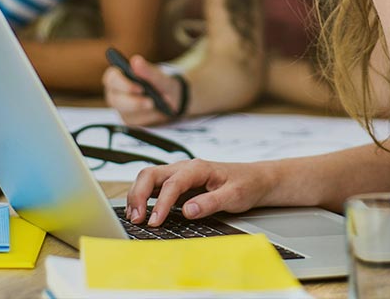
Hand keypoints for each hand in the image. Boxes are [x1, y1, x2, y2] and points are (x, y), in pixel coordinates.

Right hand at [102, 55, 183, 125]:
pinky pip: (136, 123)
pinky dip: (149, 118)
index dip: (123, 84)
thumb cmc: (162, 85)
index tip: (139, 88)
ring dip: (144, 111)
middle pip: (115, 100)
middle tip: (151, 103)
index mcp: (118, 77)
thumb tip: (136, 60)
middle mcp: (115, 93)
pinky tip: (158, 112)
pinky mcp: (128, 120)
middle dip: (134, 102)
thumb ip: (149, 70)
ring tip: (158, 106)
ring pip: (126, 113)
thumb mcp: (161, 78)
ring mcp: (121, 108)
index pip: (111, 79)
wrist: (172, 99)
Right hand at [125, 159, 276, 225]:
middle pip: (151, 174)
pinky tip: (141, 211)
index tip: (155, 222)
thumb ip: (211, 203)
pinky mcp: (179, 183)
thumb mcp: (234, 196)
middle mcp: (185, 167)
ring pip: (149, 178)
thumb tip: (188, 211)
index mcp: (198, 168)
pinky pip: (155, 186)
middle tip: (136, 218)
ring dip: (138, 196)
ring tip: (134, 217)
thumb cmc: (246, 185)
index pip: (172, 184)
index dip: (161, 204)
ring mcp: (180, 174)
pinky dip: (144, 197)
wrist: (255, 179)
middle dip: (139, 195)